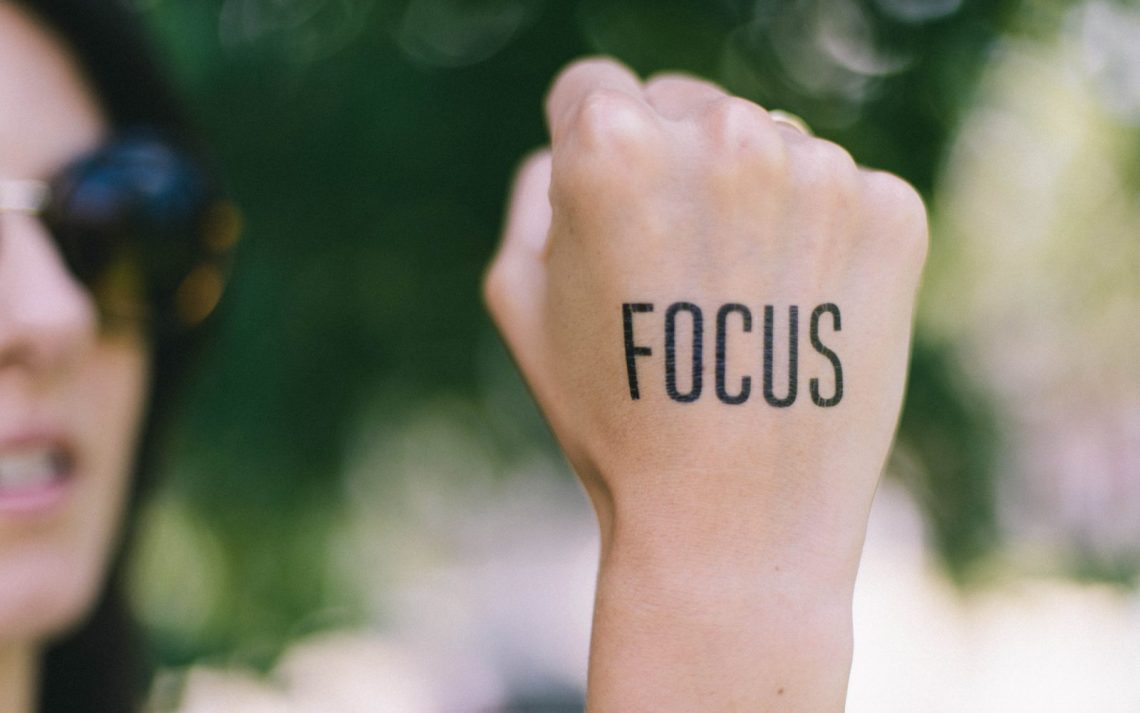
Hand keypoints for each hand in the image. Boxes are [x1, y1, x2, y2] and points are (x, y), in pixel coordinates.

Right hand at [485, 57, 926, 710]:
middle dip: (674, 170)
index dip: (588, 155)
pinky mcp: (892, 213)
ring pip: (769, 147)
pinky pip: (842, 192)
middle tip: (676, 276)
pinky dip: (820, 238)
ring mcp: (820, 169)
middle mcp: (724, 133)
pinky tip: (796, 314)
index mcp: (614, 143)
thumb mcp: (517, 300)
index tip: (609, 213)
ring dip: (752, 201)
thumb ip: (532, 190)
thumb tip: (570, 147)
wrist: (734, 525)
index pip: (593, 89)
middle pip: (687, 106)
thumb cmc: (612, 416)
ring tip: (740, 308)